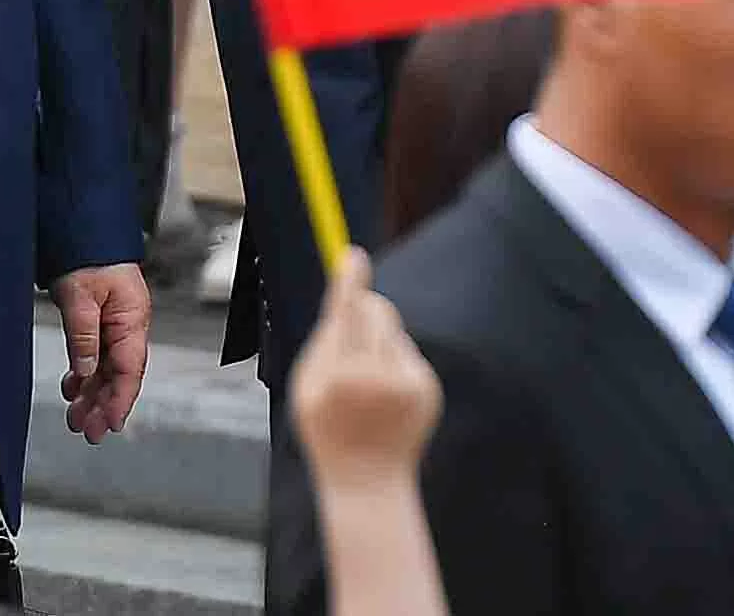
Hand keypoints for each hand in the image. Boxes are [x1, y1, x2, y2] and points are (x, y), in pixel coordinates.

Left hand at [51, 264, 150, 439]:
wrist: (81, 227)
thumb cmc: (88, 253)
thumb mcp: (81, 295)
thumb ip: (84, 334)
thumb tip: (85, 371)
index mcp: (133, 318)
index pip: (130, 369)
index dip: (120, 400)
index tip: (109, 425)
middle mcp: (127, 325)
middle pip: (119, 375)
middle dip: (104, 405)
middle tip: (87, 431)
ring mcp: (114, 325)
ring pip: (106, 370)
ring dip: (92, 395)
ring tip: (75, 418)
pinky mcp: (99, 322)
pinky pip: (95, 357)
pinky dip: (84, 376)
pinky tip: (72, 390)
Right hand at [288, 250, 436, 488]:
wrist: (367, 479)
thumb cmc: (328, 430)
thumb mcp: (306, 390)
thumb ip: (324, 342)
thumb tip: (346, 295)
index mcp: (340, 377)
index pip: (346, 316)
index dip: (349, 283)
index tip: (353, 254)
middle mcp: (377, 378)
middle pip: (376, 312)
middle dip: (366, 307)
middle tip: (352, 331)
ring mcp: (407, 384)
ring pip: (393, 332)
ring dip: (379, 341)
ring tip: (367, 383)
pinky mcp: (427, 389)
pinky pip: (408, 353)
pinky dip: (396, 362)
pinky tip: (386, 397)